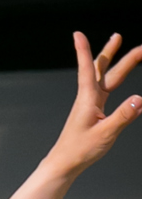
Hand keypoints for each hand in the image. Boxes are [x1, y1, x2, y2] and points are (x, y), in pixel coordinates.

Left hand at [48, 32, 141, 177]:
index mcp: (88, 99)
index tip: (77, 34)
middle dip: (112, 51)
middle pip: (101, 68)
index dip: (83, 51)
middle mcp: (88, 97)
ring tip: (118, 43)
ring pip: (103, 75)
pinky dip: (113, 78)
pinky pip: (104, 88)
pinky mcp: (92, 110)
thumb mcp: (106, 134)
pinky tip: (118, 77)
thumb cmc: (79, 150)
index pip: (86, 69)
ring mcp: (90, 103)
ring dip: (111, 59)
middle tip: (119, 35)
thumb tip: (139, 99)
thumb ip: (124, 116)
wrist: (64, 163)